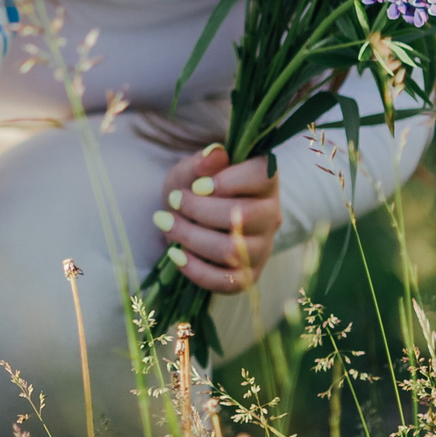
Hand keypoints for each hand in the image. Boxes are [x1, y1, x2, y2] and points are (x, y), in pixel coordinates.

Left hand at [153, 144, 282, 293]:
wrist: (188, 218)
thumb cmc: (194, 188)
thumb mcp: (192, 169)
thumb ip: (202, 161)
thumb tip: (213, 154)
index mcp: (265, 182)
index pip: (262, 176)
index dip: (229, 181)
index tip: (197, 185)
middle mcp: (271, 215)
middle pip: (243, 216)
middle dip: (199, 210)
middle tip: (172, 201)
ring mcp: (263, 248)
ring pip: (233, 251)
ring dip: (191, 238)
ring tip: (165, 223)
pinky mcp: (249, 275)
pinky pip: (228, 282)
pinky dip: (197, 271)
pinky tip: (175, 254)